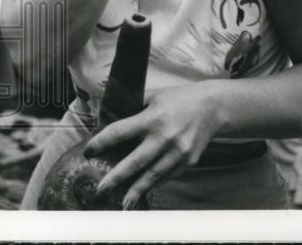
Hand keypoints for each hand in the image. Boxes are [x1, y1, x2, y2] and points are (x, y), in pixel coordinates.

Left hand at [83, 82, 221, 208]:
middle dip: (116, 178)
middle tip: (100, 190)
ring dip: (136, 190)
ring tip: (122, 203)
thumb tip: (112, 120)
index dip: (102, 142)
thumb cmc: (179, 99)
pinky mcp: (188, 161)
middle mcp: (164, 137)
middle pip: (135, 162)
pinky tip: (143, 192)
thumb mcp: (154, 97)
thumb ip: (135, 110)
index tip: (88, 151)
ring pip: (152, 175)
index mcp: (152, 118)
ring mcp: (178, 152)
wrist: (213, 107)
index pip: (120, 132)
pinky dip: (154, 184)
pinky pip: (167, 176)